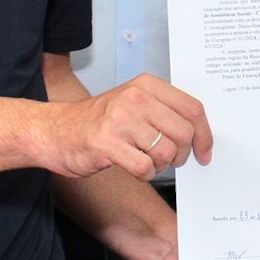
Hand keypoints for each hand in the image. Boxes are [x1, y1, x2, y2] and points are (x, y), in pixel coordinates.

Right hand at [45, 73, 211, 180]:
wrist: (55, 131)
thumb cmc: (99, 122)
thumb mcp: (134, 104)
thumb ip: (165, 112)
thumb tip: (200, 134)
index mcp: (146, 85)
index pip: (192, 108)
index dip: (205, 135)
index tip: (205, 152)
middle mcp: (135, 98)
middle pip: (184, 133)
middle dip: (182, 154)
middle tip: (169, 160)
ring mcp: (120, 119)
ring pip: (166, 152)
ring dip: (161, 165)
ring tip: (145, 160)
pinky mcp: (107, 143)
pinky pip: (145, 167)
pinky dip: (144, 174)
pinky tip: (132, 167)